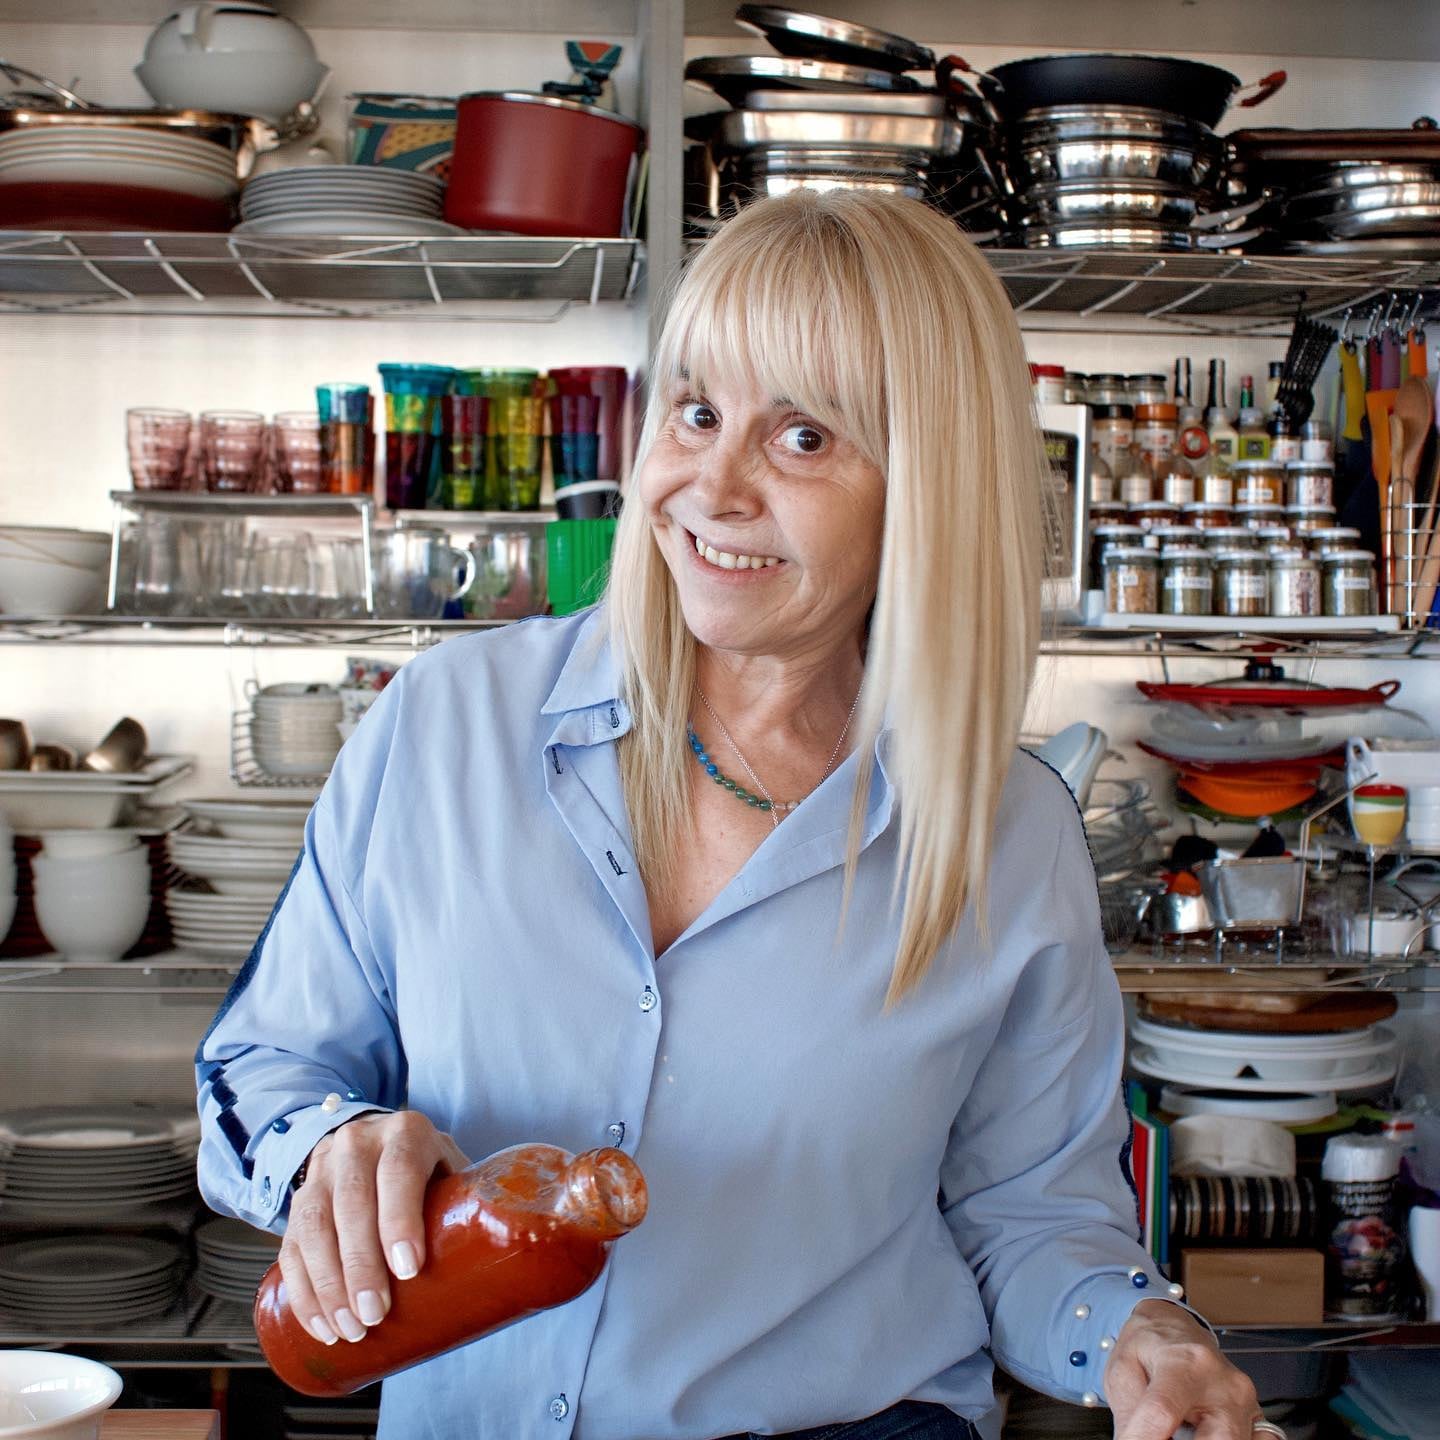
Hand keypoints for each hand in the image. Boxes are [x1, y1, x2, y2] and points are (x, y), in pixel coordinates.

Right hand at [278, 1110, 468, 1346]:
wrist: (376, 1141)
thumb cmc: (429, 1169)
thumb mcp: (450, 1168)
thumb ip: (468, 1199)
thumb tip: (503, 1255)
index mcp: (407, 1131)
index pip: (399, 1169)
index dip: (400, 1219)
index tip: (408, 1270)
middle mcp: (359, 1142)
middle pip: (352, 1201)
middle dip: (361, 1264)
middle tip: (375, 1314)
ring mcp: (323, 1168)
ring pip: (314, 1225)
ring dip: (328, 1284)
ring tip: (349, 1329)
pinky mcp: (298, 1198)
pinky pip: (292, 1244)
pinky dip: (304, 1291)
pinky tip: (322, 1325)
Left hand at [1105, 1299, 1260, 1439]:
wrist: (1173, 1328)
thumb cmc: (1148, 1347)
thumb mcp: (1122, 1370)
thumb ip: (1129, 1412)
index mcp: (1183, 1361)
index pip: (1163, 1411)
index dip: (1144, 1437)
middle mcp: (1222, 1381)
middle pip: (1219, 1438)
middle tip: (1164, 1437)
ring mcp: (1245, 1401)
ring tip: (1179, 1432)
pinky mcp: (1256, 1417)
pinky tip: (1205, 1434)